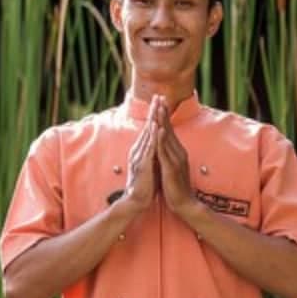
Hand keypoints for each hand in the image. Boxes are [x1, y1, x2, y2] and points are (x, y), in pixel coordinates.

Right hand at [121, 94, 159, 213]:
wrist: (136, 201)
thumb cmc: (145, 185)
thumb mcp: (150, 166)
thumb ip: (152, 155)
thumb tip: (157, 147)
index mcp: (141, 151)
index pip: (149, 130)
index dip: (154, 116)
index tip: (160, 102)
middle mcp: (138, 151)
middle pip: (147, 127)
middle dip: (153, 111)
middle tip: (157, 96)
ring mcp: (139, 157)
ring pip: (147, 134)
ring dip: (152, 119)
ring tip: (157, 106)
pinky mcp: (142, 165)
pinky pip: (149, 148)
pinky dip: (152, 137)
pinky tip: (156, 127)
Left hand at [155, 99, 200, 219]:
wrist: (185, 204)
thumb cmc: (176, 187)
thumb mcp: (171, 167)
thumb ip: (168, 156)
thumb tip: (162, 147)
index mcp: (177, 151)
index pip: (169, 130)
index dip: (164, 115)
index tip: (160, 102)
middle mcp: (179, 152)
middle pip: (169, 129)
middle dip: (163, 112)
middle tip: (160, 97)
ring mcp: (176, 159)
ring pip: (168, 137)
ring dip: (162, 122)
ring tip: (158, 108)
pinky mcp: (172, 168)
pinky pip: (165, 151)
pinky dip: (161, 140)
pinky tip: (158, 130)